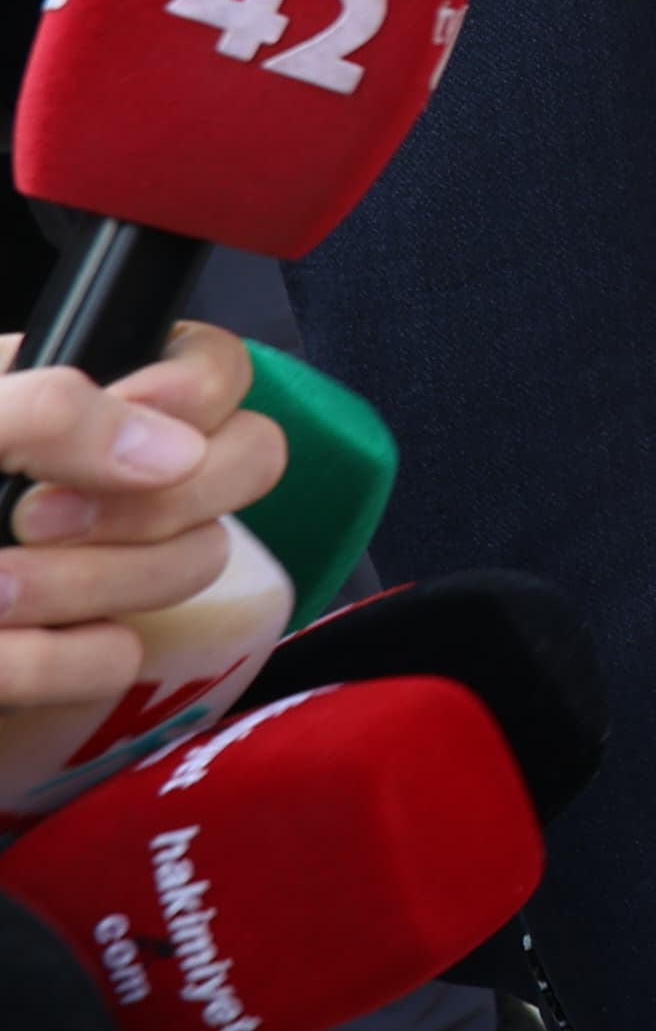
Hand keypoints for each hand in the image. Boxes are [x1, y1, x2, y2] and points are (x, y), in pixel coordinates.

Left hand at [0, 327, 288, 711]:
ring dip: (83, 584)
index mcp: (75, 388)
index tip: (127, 415)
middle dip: (155, 502)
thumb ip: (52, 413)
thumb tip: (176, 453)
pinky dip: (55, 658)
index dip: (192, 395)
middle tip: (36, 518)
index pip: (216, 371)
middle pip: (246, 464)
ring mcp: (96, 560)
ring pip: (193, 565)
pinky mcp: (67, 650)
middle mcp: (107, 467)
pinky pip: (121, 656)